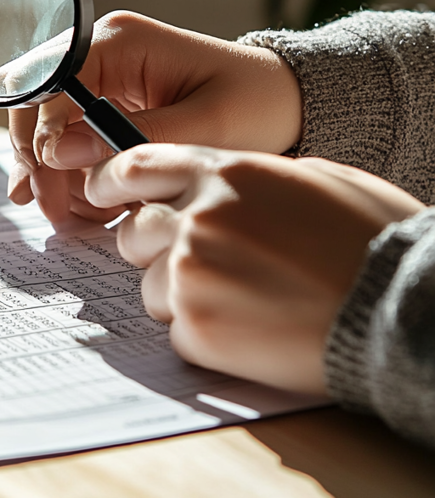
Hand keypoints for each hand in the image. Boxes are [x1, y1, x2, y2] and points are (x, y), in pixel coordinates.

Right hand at [7, 11, 302, 223]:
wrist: (285, 102)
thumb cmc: (255, 105)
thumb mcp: (203, 125)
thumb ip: (130, 136)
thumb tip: (56, 153)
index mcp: (119, 42)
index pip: (47, 82)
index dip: (40, 134)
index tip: (51, 182)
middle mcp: (100, 53)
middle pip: (33, 102)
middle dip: (36, 159)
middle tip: (53, 210)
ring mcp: (100, 79)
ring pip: (44, 126)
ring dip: (50, 174)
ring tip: (75, 217)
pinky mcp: (106, 105)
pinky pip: (67, 141)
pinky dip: (70, 177)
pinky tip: (87, 207)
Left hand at [85, 145, 424, 393]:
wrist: (398, 306)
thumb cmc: (369, 237)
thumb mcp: (313, 177)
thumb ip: (247, 176)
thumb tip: (211, 185)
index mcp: (224, 171)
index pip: (135, 165)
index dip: (109, 180)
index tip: (99, 192)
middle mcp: (198, 215)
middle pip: (132, 233)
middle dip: (153, 249)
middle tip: (196, 263)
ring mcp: (191, 272)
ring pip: (149, 286)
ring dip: (181, 295)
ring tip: (243, 300)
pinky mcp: (196, 326)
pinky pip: (175, 329)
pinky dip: (203, 333)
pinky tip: (252, 328)